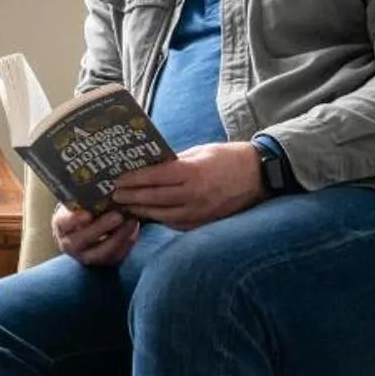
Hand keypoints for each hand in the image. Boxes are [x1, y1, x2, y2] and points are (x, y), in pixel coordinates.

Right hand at [53, 202, 141, 267]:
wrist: (90, 226)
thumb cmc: (85, 208)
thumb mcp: (80, 201)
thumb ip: (86, 197)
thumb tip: (103, 181)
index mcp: (61, 225)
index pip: (64, 223)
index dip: (74, 219)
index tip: (88, 213)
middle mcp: (70, 244)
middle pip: (81, 240)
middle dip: (100, 228)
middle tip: (118, 215)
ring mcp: (86, 256)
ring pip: (101, 253)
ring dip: (118, 237)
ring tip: (132, 222)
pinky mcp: (104, 262)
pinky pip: (116, 257)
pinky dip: (127, 244)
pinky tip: (134, 230)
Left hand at [110, 142, 265, 230]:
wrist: (260, 175)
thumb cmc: (229, 158)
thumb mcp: (200, 152)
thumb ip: (175, 161)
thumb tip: (150, 167)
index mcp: (192, 172)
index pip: (154, 177)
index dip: (133, 179)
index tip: (117, 180)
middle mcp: (194, 194)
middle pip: (154, 198)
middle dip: (131, 197)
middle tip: (114, 196)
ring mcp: (200, 211)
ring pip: (162, 215)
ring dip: (141, 211)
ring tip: (126, 206)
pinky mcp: (204, 222)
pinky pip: (176, 223)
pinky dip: (160, 219)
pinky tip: (148, 215)